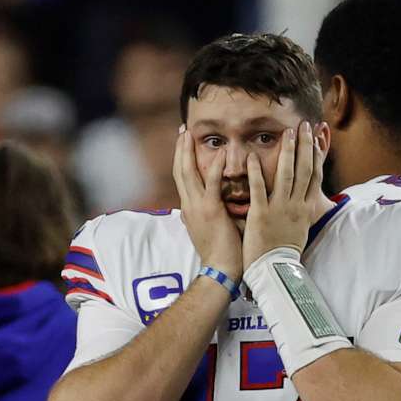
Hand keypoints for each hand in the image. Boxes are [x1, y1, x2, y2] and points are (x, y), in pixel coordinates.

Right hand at [173, 125, 242, 279]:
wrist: (220, 270)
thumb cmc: (221, 252)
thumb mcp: (210, 228)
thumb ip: (211, 212)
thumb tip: (216, 202)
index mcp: (190, 209)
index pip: (182, 178)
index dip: (181, 159)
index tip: (183, 143)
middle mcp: (189, 205)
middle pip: (179, 170)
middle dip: (180, 149)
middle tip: (183, 130)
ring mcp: (197, 207)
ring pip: (188, 173)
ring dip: (188, 151)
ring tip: (190, 134)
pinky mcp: (210, 211)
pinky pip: (210, 184)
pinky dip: (214, 167)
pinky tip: (220, 153)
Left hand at [241, 125, 320, 265]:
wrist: (274, 271)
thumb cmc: (285, 251)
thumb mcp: (301, 229)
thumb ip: (303, 211)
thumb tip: (309, 200)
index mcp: (305, 208)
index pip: (314, 176)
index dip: (316, 155)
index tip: (315, 137)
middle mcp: (296, 205)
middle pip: (304, 170)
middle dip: (305, 146)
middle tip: (303, 125)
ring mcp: (279, 209)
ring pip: (287, 175)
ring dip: (287, 152)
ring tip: (286, 133)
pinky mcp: (261, 215)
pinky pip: (259, 189)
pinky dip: (255, 172)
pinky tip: (251, 156)